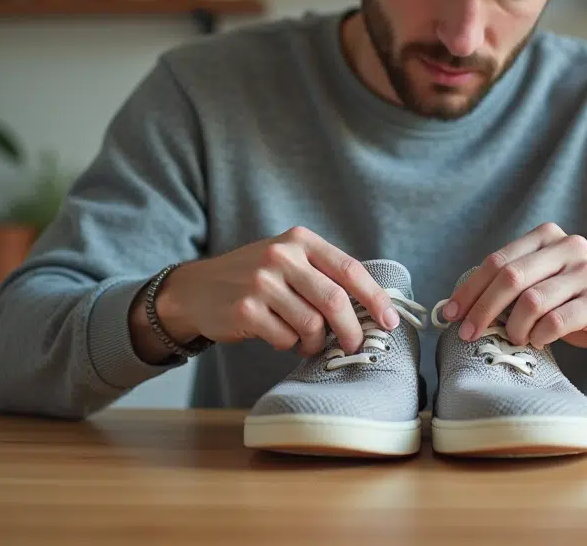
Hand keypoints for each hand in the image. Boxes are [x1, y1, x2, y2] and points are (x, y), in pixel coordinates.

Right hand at [141, 227, 398, 358]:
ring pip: (312, 325)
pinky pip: (286, 338)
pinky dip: (288, 345)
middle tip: (353, 345)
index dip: (374, 297)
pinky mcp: (246, 309)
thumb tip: (370, 310)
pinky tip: (278, 337)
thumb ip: (322, 275)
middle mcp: (281, 255)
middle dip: (351, 330)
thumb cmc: (253, 278)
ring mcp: (262, 282)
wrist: (196, 289)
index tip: (390, 320)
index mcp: (299, 240)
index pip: (349, 269)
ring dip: (314, 342)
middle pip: (335, 300)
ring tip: (305, 341)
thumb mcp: (287, 260)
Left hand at [442, 223, 586, 375]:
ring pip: (531, 300)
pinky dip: (538, 335)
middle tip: (469, 334)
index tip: (450, 314)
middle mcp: (569, 246)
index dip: (469, 289)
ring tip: (515, 338)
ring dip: (514, 327)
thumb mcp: (542, 286)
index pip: (497, 261)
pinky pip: (555, 321)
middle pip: (509, 277)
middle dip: (482, 309)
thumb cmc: (574, 305)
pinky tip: (538, 341)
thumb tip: (458, 308)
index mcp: (547, 236)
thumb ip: (510, 286)